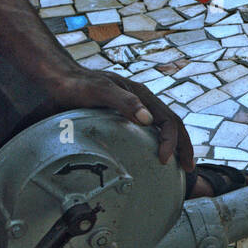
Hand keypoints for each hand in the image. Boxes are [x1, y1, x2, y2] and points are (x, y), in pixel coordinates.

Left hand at [45, 69, 194, 171]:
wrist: (60, 79)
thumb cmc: (78, 85)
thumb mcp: (101, 91)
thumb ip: (125, 102)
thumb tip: (148, 120)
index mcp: (143, 96)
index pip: (169, 120)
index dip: (172, 141)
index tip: (164, 160)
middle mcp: (143, 102)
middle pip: (173, 124)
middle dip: (184, 146)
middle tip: (187, 168)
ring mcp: (135, 108)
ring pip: (164, 127)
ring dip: (175, 145)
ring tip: (178, 164)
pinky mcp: (125, 115)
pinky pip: (150, 130)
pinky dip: (159, 143)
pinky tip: (153, 154)